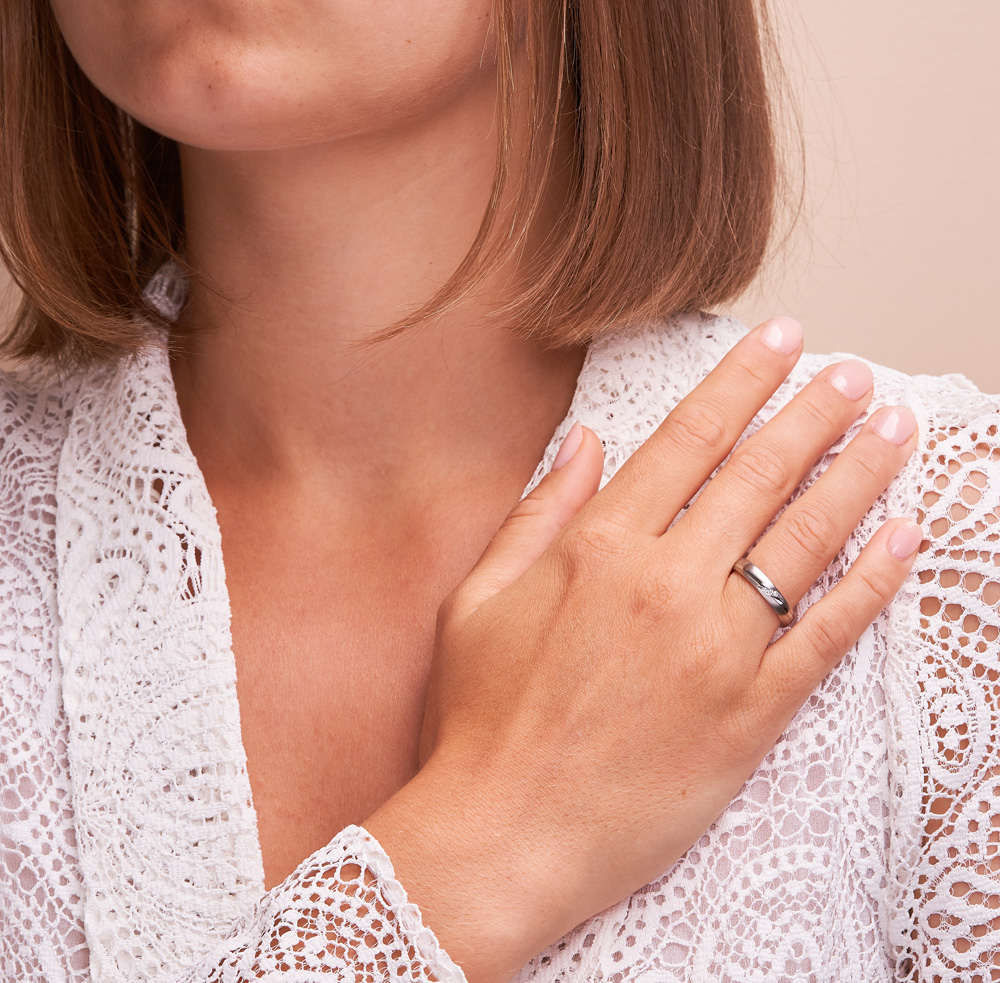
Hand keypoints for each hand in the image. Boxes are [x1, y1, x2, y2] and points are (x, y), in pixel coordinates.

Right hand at [365, 318, 921, 982]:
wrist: (505, 834)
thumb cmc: (482, 716)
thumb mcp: (479, 599)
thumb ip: (538, 514)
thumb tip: (583, 443)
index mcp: (599, 548)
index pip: (690, 438)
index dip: (743, 381)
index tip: (782, 342)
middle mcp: (667, 584)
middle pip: (760, 475)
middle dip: (816, 413)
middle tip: (855, 375)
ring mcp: (717, 650)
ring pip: (806, 541)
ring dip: (858, 475)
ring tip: (895, 429)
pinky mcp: (751, 715)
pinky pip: (828, 637)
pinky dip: (873, 583)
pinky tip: (902, 537)